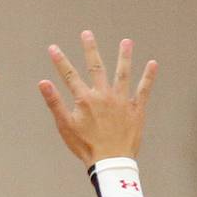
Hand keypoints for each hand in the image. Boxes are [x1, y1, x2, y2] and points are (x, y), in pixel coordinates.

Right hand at [39, 32, 155, 164]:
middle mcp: (103, 95)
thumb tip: (43, 82)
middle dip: (90, 49)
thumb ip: (54, 102)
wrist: (110, 162)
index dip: (60, 61)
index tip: (53, 48)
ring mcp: (121, 100)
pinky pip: (143, 90)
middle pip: (96, 67)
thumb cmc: (85, 146)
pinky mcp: (136, 109)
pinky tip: (152, 64)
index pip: (69, 75)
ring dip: (124, 56)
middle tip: (87, 34)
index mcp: (85, 99)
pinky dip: (148, 77)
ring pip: (123, 73)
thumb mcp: (65, 126)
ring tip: (126, 42)